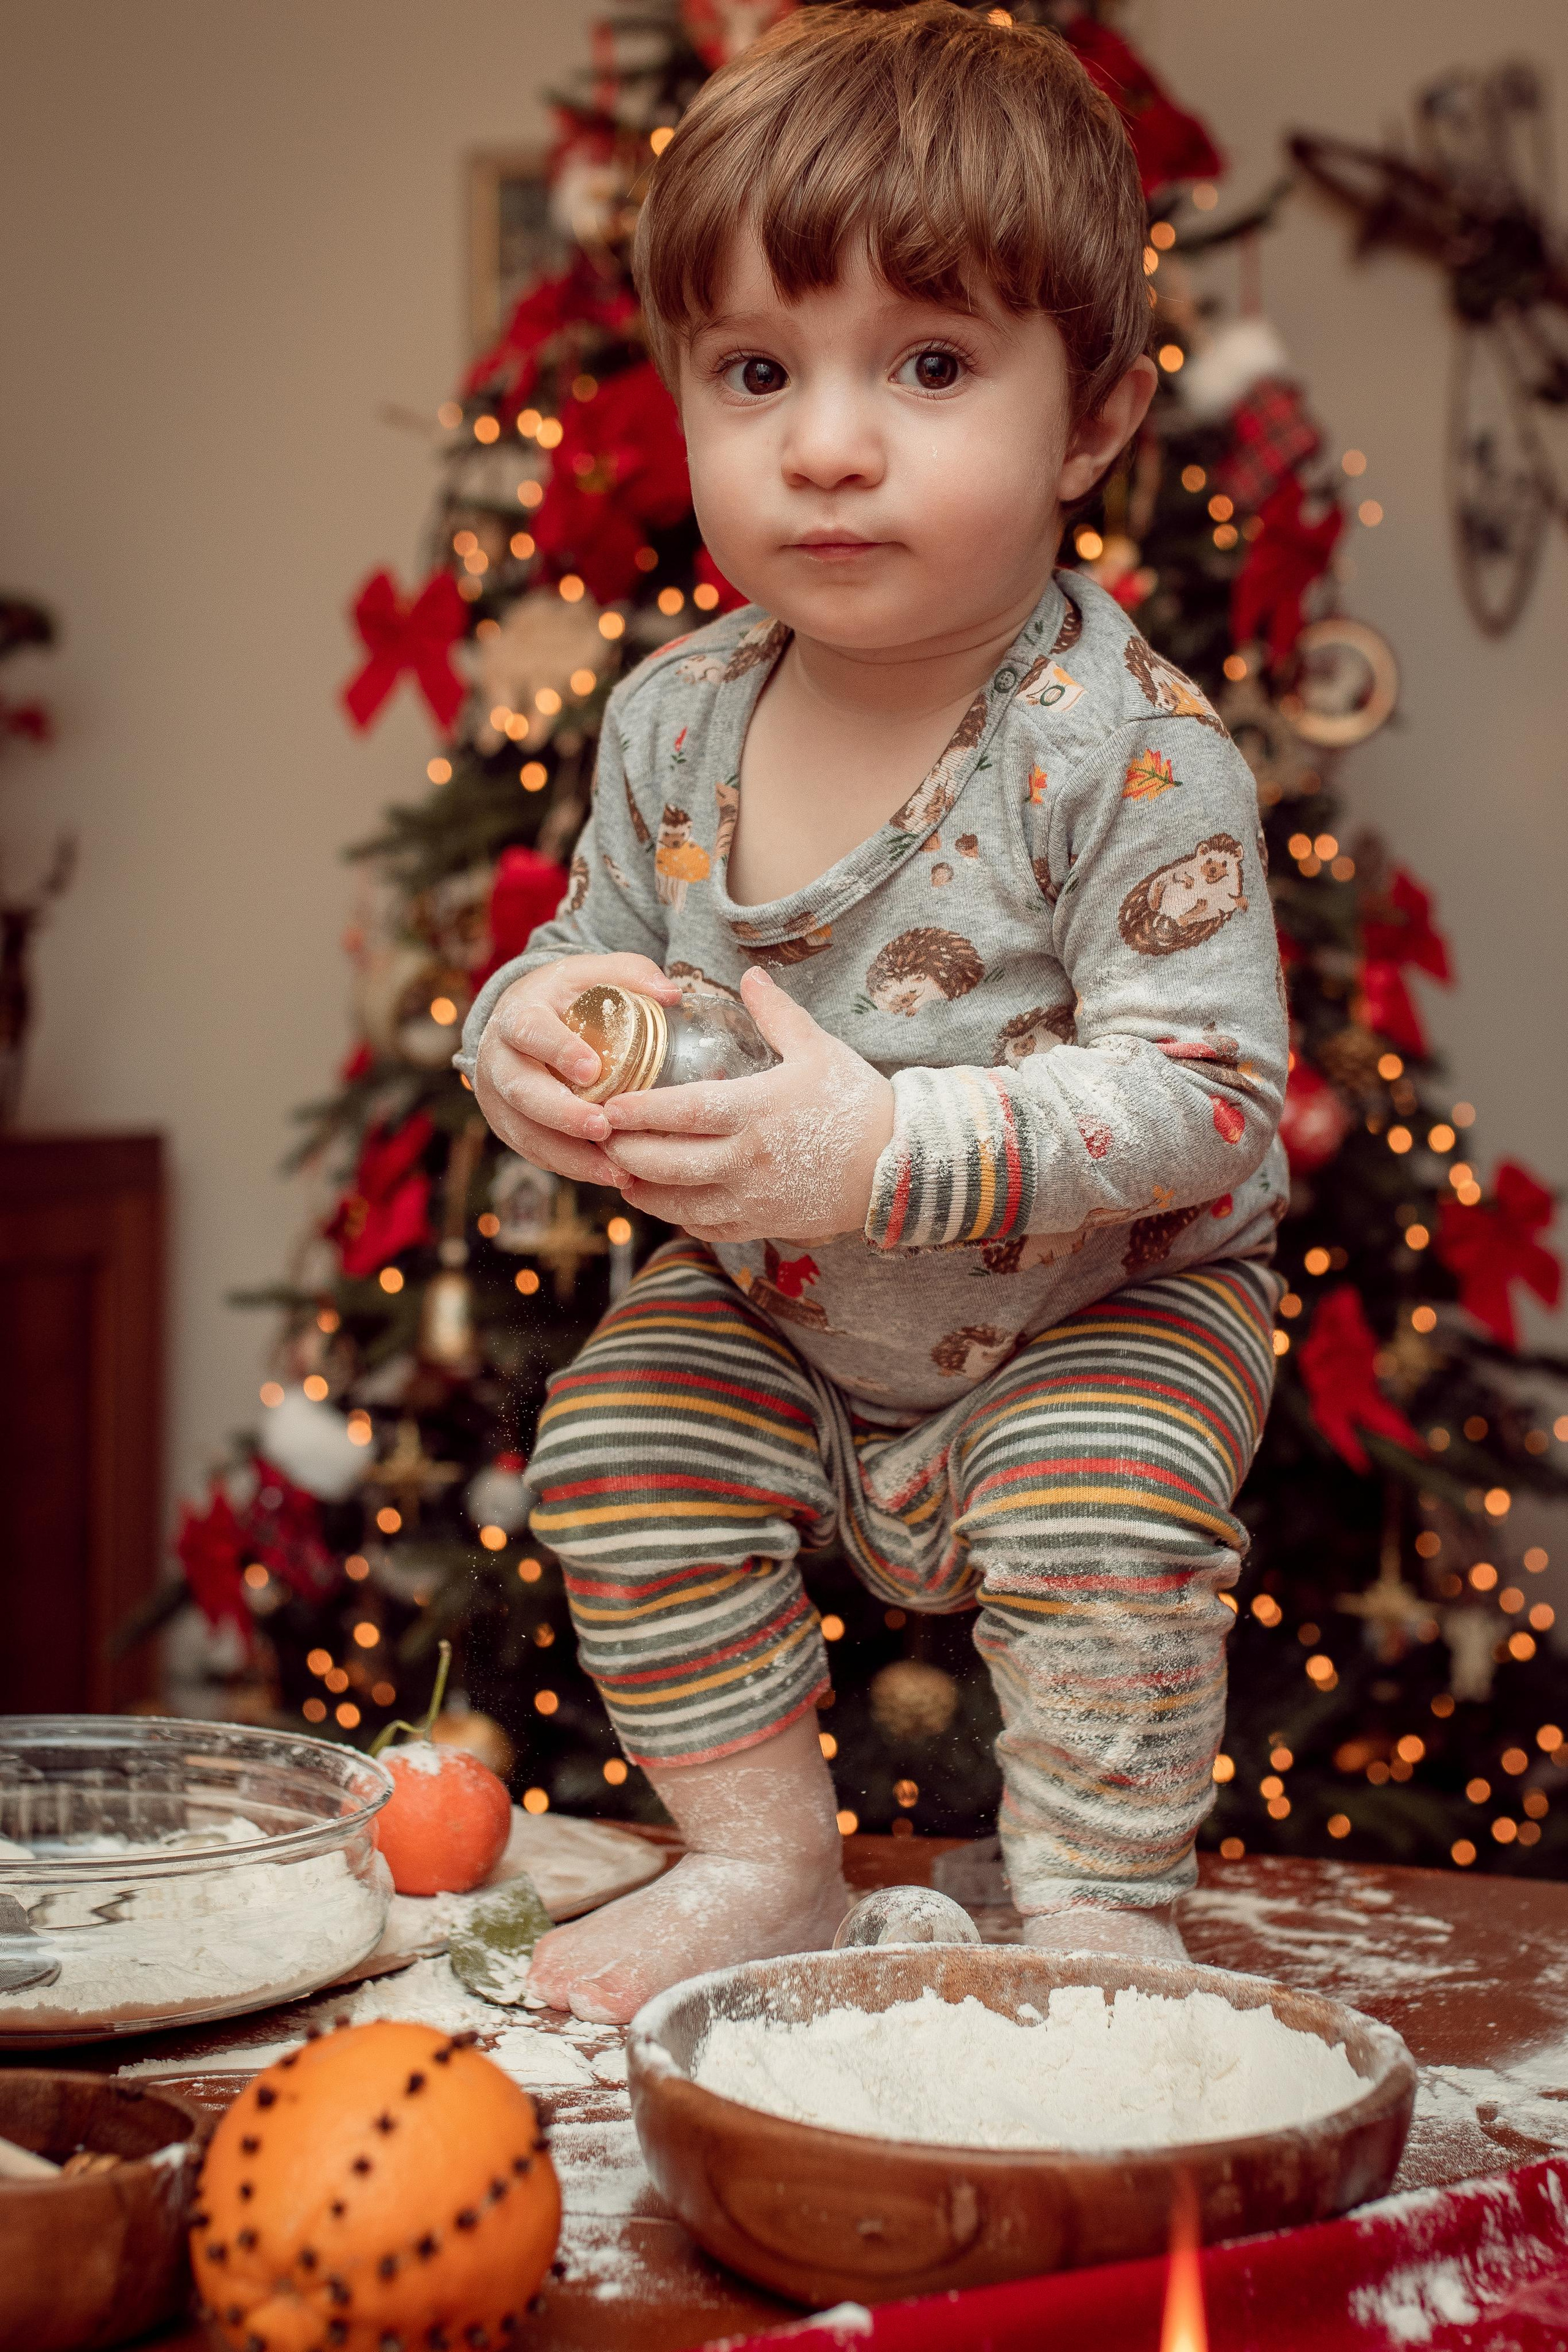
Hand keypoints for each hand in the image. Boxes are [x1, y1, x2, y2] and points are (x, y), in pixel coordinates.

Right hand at [473, 953, 681, 1187]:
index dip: (557, 1050)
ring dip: (570, 1155)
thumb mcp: (593, 972)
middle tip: (603, 1128)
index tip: (592, 1070)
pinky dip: (569, 1167)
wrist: (519, 1018)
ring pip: (526, 1131)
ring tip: (615, 1171)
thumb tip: (673, 994)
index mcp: (520, 1014)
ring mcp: (497, 1096)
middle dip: (562, 1115)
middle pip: (522, 1091)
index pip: (530, 1031)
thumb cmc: (565, 995)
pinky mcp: (507, 1125)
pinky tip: (605, 1175)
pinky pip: (533, 1152)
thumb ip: (632, 973)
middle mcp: (499, 1057)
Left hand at [602, 968, 894, 1244]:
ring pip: (680, 1202)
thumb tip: (749, 974)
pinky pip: (709, 1227)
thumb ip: (777, 1013)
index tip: (608, 1106)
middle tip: (598, 1138)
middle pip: (668, 1163)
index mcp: (757, 1110)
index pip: (683, 1113)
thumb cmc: (858, 1101)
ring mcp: (754, 1198)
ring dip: (642, 1189)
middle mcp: (748, 1159)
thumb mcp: (820, 1048)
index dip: (639, 1112)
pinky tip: (665, 1201)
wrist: (901, 1164)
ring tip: (619, 1172)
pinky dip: (680, 1216)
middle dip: (625, 1152)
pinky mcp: (765, 1224)